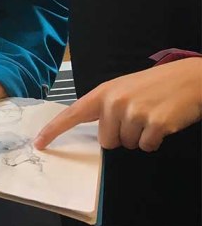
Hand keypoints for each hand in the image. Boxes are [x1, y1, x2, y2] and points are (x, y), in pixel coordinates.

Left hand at [34, 58, 201, 151]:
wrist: (187, 79)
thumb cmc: (152, 86)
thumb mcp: (122, 89)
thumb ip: (105, 108)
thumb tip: (97, 133)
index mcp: (103, 93)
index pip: (72, 114)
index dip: (53, 130)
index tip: (39, 143)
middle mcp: (114, 102)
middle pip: (106, 141)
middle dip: (121, 136)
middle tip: (137, 117)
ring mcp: (134, 113)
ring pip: (127, 145)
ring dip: (139, 137)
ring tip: (150, 116)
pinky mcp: (154, 124)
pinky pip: (146, 146)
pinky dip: (154, 140)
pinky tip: (161, 123)